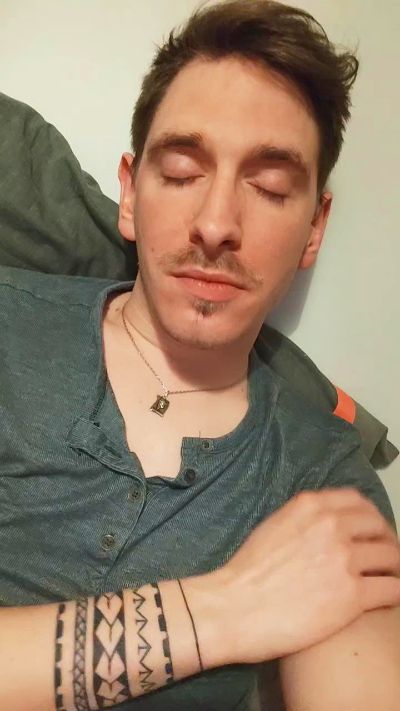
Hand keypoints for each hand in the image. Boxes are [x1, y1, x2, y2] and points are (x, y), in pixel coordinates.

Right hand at [213, 487, 399, 663]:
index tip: (371, 529)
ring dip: (393, 566)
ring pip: (390, 556)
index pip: (357, 500)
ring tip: (389, 577)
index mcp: (310, 506)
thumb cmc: (246, 572)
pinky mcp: (352, 595)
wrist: (234, 607)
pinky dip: (395, 592)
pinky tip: (388, 597)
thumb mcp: (273, 526)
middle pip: (378, 526)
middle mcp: (331, 526)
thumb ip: (303, 519)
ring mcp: (344, 559)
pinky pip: (391, 589)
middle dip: (386, 539)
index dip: (370, 516)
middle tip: (385, 555)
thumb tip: (323, 523)